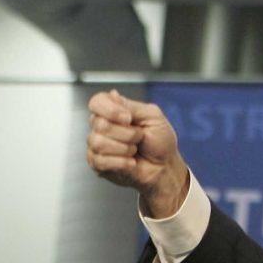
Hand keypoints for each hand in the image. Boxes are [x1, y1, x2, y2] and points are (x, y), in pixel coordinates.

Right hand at [86, 89, 190, 217]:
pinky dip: (121, 162)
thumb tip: (112, 94)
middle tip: (139, 138)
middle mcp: (102, 126)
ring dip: (124, 148)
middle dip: (127, 133)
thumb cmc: (161, 143)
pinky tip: (130, 163)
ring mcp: (98, 145)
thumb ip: (131, 105)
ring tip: (134, 151)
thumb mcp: (153, 116)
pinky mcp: (98, 164)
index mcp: (114, 111)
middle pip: (99, 124)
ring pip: (98, 142)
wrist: (165, 168)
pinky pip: (100, 160)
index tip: (128, 118)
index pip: (97, 102)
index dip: (110, 110)